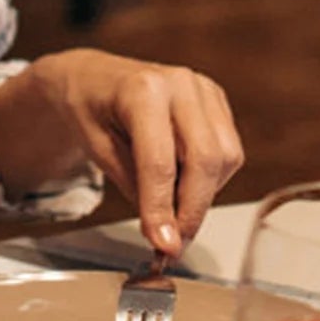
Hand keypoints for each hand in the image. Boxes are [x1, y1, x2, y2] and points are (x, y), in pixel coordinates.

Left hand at [8, 51, 244, 253]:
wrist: (95, 76)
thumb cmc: (90, 109)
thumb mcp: (97, 150)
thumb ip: (134, 187)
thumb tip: (164, 232)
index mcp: (143, 90)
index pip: (160, 161)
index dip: (163, 208)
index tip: (164, 244)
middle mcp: (181, 84)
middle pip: (205, 159)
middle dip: (192, 209)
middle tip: (175, 241)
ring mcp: (204, 89)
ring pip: (226, 157)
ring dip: (204, 193)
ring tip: (173, 204)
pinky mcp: (217, 100)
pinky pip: (229, 150)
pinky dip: (211, 177)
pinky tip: (183, 179)